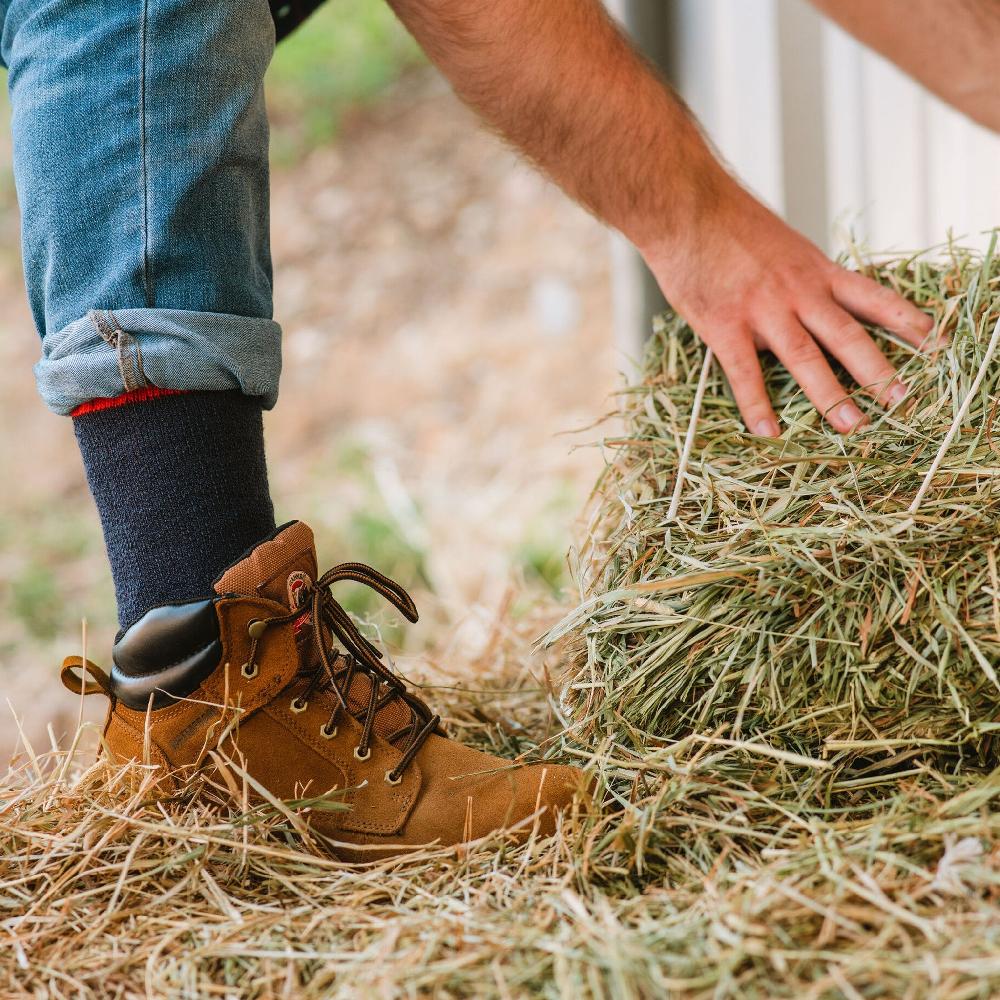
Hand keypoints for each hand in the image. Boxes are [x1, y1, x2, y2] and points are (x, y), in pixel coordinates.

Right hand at [643, 184, 933, 434]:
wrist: (685, 206)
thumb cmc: (726, 221)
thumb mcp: (780, 242)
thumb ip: (798, 276)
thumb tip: (806, 306)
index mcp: (814, 269)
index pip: (872, 297)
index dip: (906, 321)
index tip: (934, 343)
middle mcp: (797, 290)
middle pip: (847, 335)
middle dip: (877, 370)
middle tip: (900, 400)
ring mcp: (762, 309)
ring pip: (805, 357)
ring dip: (830, 394)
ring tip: (850, 424)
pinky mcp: (725, 325)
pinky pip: (745, 373)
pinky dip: (757, 405)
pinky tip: (767, 431)